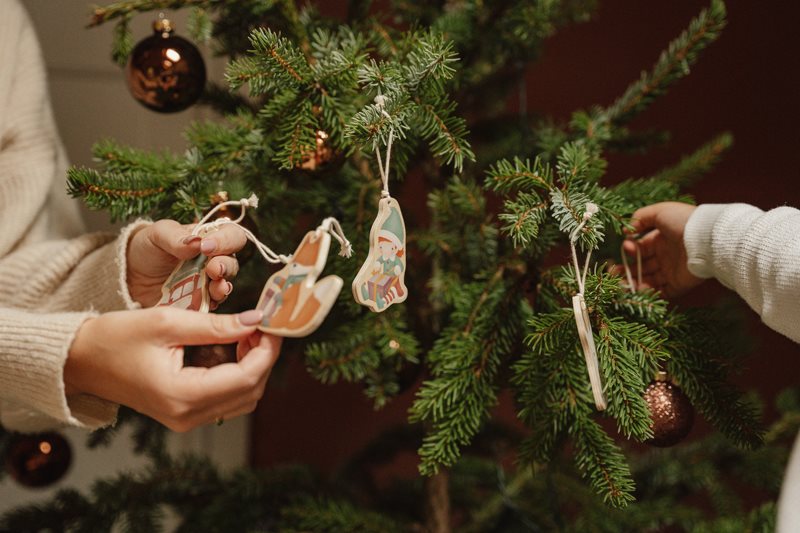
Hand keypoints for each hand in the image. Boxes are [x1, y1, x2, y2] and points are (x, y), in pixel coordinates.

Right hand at [65, 307, 280, 431]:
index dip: (267, 350)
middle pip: (250, 391)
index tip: (273, 322)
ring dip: (252, 365)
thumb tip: (257, 321)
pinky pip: (225, 398)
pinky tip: (229, 347)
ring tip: (245, 332)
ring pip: (242, 397)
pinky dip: (237, 373)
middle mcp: (188, 416)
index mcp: (183, 396)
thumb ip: (217, 325)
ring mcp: (186, 419)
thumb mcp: (168, 322)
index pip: (247, 378)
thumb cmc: (115, 337)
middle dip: (263, 356)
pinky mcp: (184, 413)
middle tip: (260, 324)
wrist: (80, 360)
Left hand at [127, 220, 246, 307]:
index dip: (226, 240)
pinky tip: (207, 301)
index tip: (207, 246)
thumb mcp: (157, 235)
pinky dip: (211, 304)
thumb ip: (176, 237)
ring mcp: (207, 284)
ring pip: (226, 285)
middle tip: (212, 268)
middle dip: (225, 266)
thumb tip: (197, 242)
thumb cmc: (147, 248)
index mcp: (209, 239)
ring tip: (216, 287)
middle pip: (232, 263)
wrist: (129, 275)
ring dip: (223, 287)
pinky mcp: (199, 303)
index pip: (232, 236)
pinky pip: (211, 305)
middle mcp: (214, 261)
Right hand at [624, 202, 703, 297]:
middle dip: (626, 270)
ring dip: (633, 282)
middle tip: (614, 273)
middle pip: (642, 266)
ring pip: (648, 280)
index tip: (626, 248)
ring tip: (621, 284)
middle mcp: (665, 256)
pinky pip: (661, 292)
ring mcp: (672, 271)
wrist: (706, 238)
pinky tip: (637, 289)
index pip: (641, 248)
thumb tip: (626, 231)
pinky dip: (649, 293)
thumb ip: (640, 217)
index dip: (631, 250)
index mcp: (661, 240)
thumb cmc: (683, 222)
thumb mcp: (659, 212)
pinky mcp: (678, 285)